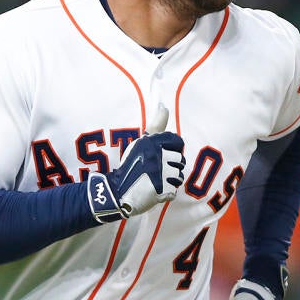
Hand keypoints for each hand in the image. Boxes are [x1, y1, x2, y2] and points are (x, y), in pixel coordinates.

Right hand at [87, 104, 185, 221]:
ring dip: (169, 181)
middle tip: (155, 171)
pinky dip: (165, 193)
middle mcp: (157, 156)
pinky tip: (154, 191)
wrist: (118, 191)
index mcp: (152, 143)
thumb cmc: (131, 165)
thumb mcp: (141, 142)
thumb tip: (164, 106)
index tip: (162, 156)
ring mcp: (160, 174)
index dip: (172, 150)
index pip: (177, 141)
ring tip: (155, 181)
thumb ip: (156, 126)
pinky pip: (173, 191)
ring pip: (179, 176)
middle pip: (180, 160)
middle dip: (171, 167)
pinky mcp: (161, 190)